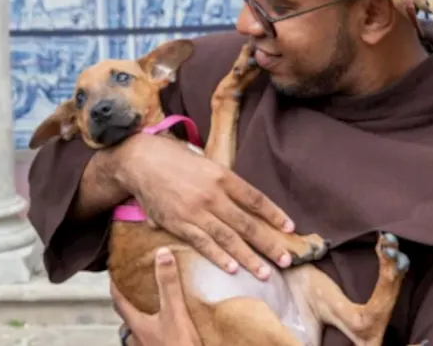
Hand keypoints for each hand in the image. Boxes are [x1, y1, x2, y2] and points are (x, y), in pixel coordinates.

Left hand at [111, 247, 202, 345]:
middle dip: (128, 302)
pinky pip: (150, 342)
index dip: (115, 286)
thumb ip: (169, 285)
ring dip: (140, 321)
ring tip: (149, 310)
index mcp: (138, 325)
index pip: (118, 301)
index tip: (113, 273)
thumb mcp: (176, 313)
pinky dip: (153, 333)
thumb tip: (162, 255)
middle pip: (126, 318)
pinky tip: (165, 331)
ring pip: (136, 333)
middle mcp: (138, 338)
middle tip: (133, 289)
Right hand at [114, 133, 295, 279]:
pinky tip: (233, 269)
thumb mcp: (206, 162)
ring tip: (265, 272)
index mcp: (222, 176)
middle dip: (268, 243)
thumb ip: (225, 182)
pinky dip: (219, 257)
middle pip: (246, 223)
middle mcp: (212, 195)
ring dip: (249, 257)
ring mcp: (195, 211)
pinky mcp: (179, 224)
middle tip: (286, 259)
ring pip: (228, 238)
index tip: (290, 228)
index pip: (255, 199)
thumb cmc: (175, 159)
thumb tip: (245, 201)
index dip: (274, 214)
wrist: (142, 161)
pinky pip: (203, 244)